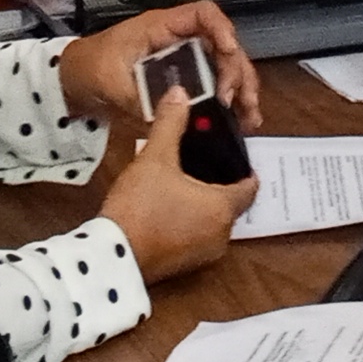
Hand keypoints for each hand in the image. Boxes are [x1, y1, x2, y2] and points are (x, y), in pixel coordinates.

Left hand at [59, 0, 262, 131]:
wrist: (75, 81)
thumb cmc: (90, 67)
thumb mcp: (110, 80)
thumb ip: (139, 96)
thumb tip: (171, 110)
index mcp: (162, 27)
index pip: (203, 14)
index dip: (221, 28)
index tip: (230, 52)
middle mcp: (180, 40)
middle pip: (222, 45)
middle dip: (236, 70)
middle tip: (237, 100)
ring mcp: (185, 60)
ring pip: (225, 67)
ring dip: (242, 89)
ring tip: (251, 116)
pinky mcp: (185, 82)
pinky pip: (215, 87)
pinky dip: (230, 103)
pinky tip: (242, 122)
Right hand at [103, 90, 261, 280]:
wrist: (112, 256)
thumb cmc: (140, 207)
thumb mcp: (155, 158)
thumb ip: (170, 124)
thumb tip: (180, 94)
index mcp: (222, 208)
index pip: (249, 188)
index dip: (245, 170)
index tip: (238, 158)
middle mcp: (220, 235)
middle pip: (230, 205)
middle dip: (218, 186)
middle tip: (202, 166)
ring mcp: (202, 255)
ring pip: (212, 223)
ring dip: (202, 206)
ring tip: (181, 184)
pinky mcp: (183, 267)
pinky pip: (195, 238)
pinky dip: (188, 223)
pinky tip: (165, 209)